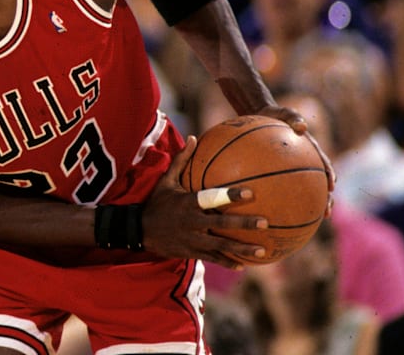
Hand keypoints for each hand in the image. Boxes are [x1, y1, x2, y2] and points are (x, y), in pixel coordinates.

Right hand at [141, 136, 267, 269]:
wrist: (139, 230)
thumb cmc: (157, 203)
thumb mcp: (166, 181)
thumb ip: (181, 161)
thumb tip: (193, 137)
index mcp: (187, 203)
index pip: (210, 198)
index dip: (229, 196)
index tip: (249, 193)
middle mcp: (191, 222)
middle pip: (220, 224)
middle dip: (242, 224)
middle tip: (263, 222)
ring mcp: (191, 239)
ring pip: (220, 245)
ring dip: (241, 248)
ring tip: (262, 252)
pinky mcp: (190, 252)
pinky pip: (212, 258)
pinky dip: (227, 262)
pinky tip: (243, 265)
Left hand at [255, 104, 336, 208]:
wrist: (262, 115)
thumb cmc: (275, 113)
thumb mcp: (284, 112)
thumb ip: (293, 117)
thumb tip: (302, 126)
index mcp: (310, 149)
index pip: (323, 164)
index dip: (329, 175)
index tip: (332, 187)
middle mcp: (304, 161)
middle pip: (319, 183)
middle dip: (325, 198)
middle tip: (326, 212)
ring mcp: (292, 167)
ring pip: (303, 189)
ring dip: (309, 204)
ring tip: (309, 220)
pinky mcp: (278, 170)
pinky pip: (281, 185)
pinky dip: (281, 198)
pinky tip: (274, 211)